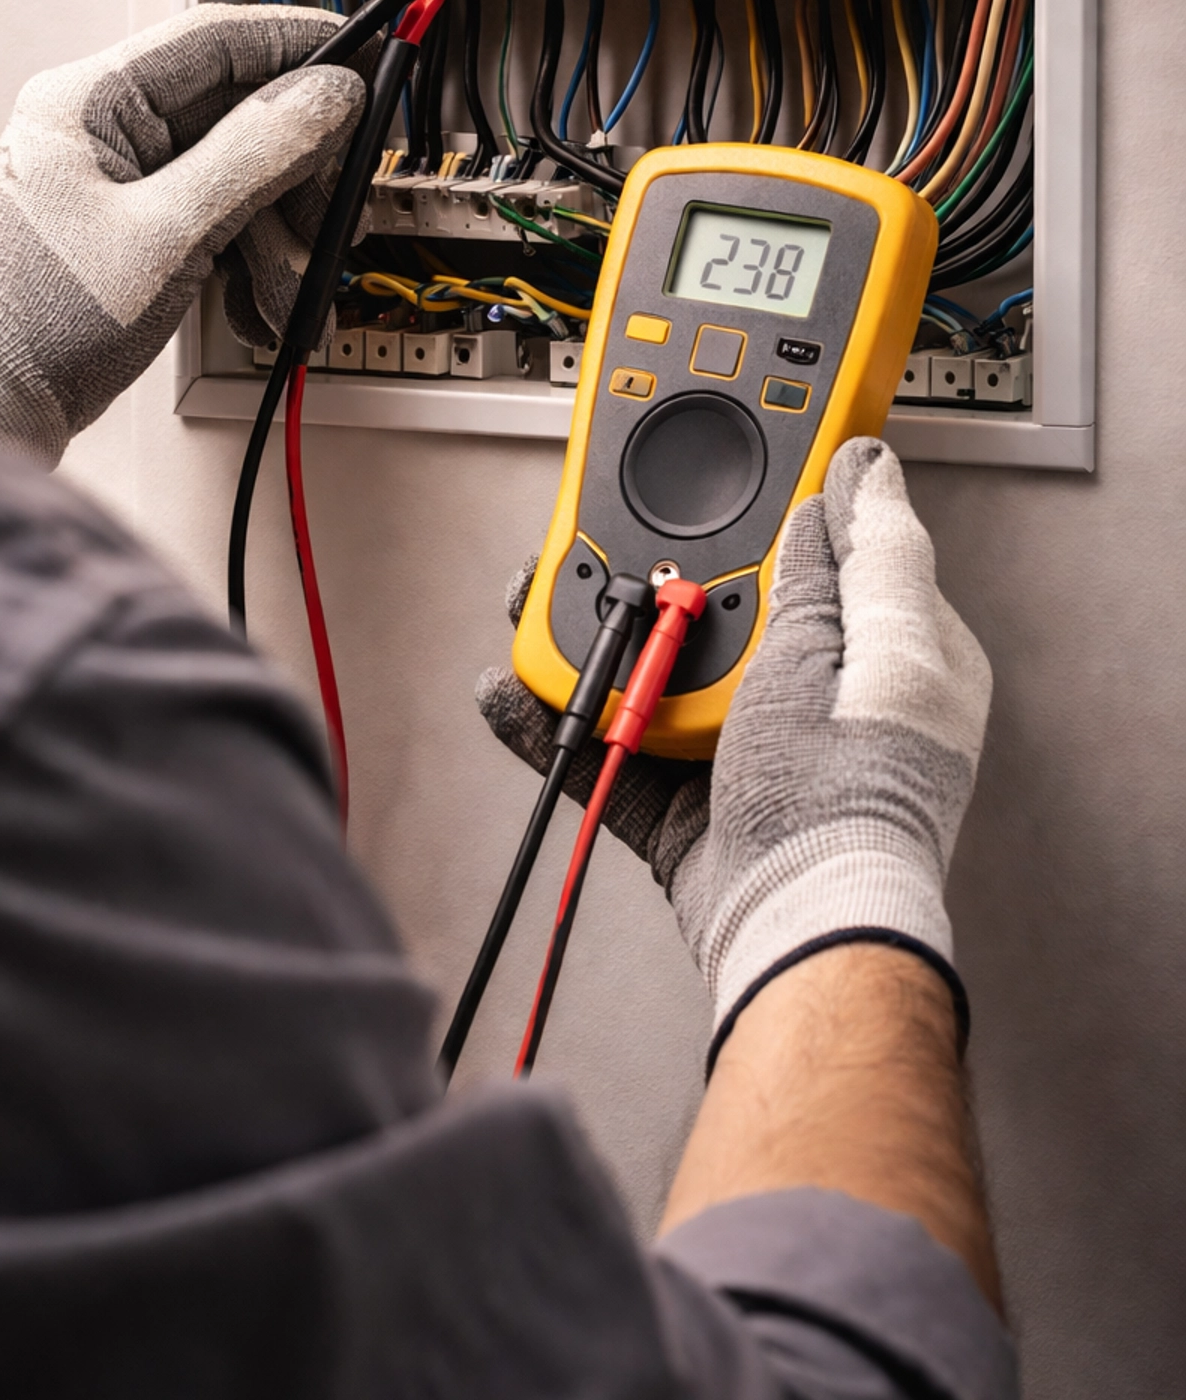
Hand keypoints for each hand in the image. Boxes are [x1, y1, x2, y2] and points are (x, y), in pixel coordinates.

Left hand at [0, 5, 364, 466]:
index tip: (367, 55)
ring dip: (280, 240)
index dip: (300, 44)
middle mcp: (101, 130)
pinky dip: (249, 265)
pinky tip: (259, 310)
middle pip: (240, 117)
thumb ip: (253, 156)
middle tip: (335, 220)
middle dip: (299, 179)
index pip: (216, 39)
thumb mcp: (166, 236)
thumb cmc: (37, 325)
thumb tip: (325, 93)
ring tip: (290, 300)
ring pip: (238, 179)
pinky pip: (215, 222)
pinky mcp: (131, 231)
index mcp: (88, 101)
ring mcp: (117, 182)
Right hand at [478, 437, 990, 1050]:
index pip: (828, 554)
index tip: (716, 479)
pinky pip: (618, 743)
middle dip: (653, 575)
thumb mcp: (859, 643)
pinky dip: (563, 718)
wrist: (795, 923)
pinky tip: (517, 688)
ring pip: (661, 670)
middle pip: (723, 608)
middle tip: (601, 547)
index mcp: (882, 653)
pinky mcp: (695, 801)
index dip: (772, 511)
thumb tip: (863, 476)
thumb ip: (853, 560)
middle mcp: (820, 698)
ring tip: (539, 605)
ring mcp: (754, 750)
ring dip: (595, 641)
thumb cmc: (849, 795)